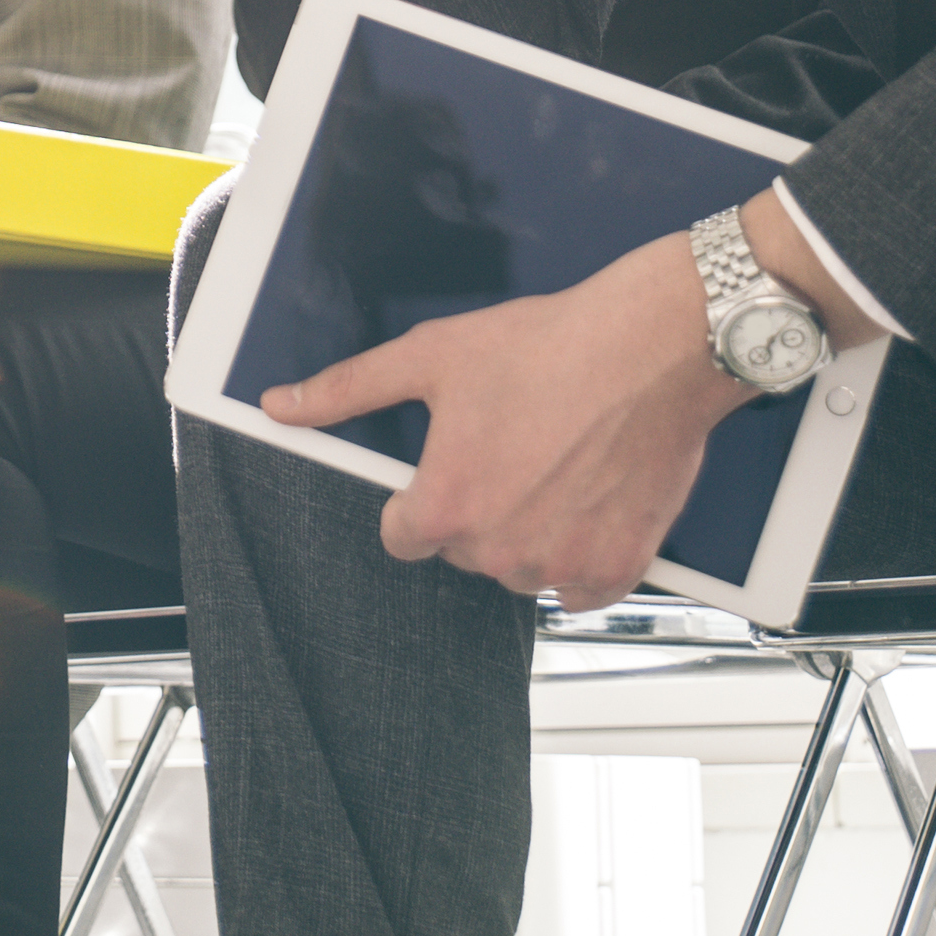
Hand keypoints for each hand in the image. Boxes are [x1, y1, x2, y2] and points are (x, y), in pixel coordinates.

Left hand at [263, 227, 754, 604]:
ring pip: (521, 569)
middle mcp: (500, 550)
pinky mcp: (618, 569)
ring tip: (558, 462)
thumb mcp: (431, 356)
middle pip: (464, 550)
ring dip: (530, 531)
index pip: (404, 537)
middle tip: (516, 446)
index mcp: (448, 506)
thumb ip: (349, 390)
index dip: (423, 498)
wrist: (653, 347)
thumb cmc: (550, 347)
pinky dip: (582, 554)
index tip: (454, 466)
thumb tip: (282, 406)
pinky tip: (590, 499)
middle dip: (479, 508)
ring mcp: (561, 565)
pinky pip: (579, 589)